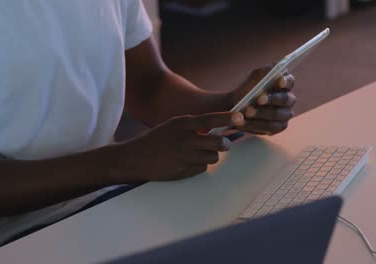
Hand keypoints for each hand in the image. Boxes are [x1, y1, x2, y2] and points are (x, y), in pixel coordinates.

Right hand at [113, 112, 244, 181]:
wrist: (134, 159)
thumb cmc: (156, 140)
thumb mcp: (172, 126)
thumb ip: (193, 126)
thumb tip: (218, 128)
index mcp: (181, 124)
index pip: (210, 119)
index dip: (227, 118)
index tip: (241, 117)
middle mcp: (185, 139)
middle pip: (219, 143)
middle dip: (224, 143)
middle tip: (223, 143)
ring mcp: (185, 157)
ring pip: (213, 157)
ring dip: (210, 156)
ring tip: (198, 153)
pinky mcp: (184, 171)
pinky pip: (203, 168)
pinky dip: (199, 166)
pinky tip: (186, 163)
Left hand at [231, 64, 295, 134]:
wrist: (236, 106)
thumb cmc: (248, 88)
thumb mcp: (254, 77)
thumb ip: (265, 71)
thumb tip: (276, 67)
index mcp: (285, 84)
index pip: (290, 81)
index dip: (286, 81)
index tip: (279, 81)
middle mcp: (289, 100)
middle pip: (285, 99)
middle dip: (272, 99)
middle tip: (258, 99)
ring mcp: (284, 115)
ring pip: (277, 115)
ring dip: (261, 114)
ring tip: (246, 112)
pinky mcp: (277, 127)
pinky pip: (269, 127)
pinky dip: (254, 124)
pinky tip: (243, 122)